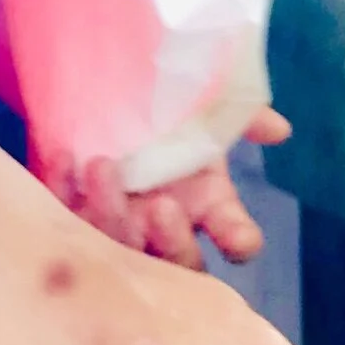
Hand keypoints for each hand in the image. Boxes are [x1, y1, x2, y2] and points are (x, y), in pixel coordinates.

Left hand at [60, 109, 292, 269]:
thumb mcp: (205, 101)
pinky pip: (66, 223)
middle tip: (161, 206)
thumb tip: (280, 129)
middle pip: (182, 265)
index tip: (236, 236)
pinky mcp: (72, 218)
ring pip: (122, 255)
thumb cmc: (164, 101)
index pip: (237, 241)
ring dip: (115, 219)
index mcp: (209, 204)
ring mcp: (120, 229)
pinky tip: (65, 160)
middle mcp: (167, 229)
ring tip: (103, 167)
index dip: (238, 243)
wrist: (104, 78)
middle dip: (174, 243)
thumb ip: (243, 114)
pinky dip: (64, 193)